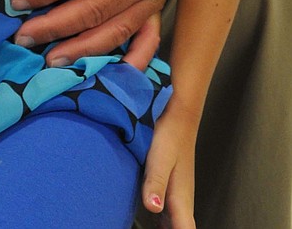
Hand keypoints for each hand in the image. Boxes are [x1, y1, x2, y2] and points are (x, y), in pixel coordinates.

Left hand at [10, 0, 176, 63]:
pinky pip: (147, 40)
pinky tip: (111, 76)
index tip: (19, 0)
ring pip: (116, 30)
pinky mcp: (158, 6)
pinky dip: (131, 62)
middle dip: (56, 26)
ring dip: (82, 49)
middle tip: (23, 37)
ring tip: (50, 60)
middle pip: (95, 8)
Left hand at [141, 101, 198, 227]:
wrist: (178, 116)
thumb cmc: (170, 136)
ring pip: (175, 223)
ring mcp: (177, 195)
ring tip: (152, 228)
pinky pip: (168, 214)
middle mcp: (182, 201)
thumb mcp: (160, 159)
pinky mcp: (170, 187)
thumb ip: (155, 183)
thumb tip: (153, 208)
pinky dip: (163, 223)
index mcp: (181, 200)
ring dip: (167, 228)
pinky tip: (152, 222)